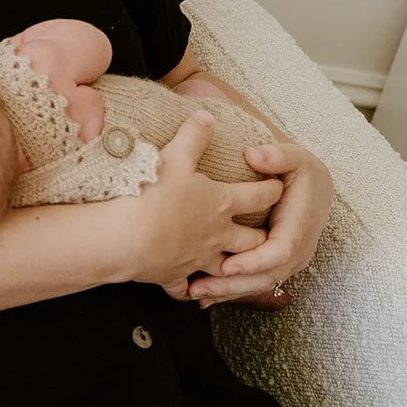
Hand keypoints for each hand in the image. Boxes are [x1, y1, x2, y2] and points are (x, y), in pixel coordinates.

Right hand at [119, 112, 283, 299]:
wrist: (126, 237)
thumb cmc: (153, 195)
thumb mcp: (174, 156)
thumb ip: (193, 136)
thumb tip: (206, 116)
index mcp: (221, 203)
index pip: (259, 196)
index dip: (271, 189)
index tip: (279, 185)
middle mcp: (217, 235)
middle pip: (252, 239)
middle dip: (263, 236)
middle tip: (267, 232)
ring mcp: (198, 258)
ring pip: (226, 267)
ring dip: (233, 267)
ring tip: (234, 265)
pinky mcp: (175, 275)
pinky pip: (187, 288)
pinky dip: (191, 290)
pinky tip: (191, 290)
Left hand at [188, 141, 333, 307]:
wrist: (316, 187)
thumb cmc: (300, 171)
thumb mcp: (294, 157)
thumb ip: (277, 155)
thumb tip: (254, 154)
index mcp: (299, 226)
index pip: (279, 251)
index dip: (253, 261)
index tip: (225, 265)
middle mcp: (296, 249)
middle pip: (265, 276)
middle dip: (232, 285)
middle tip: (198, 288)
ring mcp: (287, 261)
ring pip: (258, 283)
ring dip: (227, 291)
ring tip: (194, 295)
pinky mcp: (275, 264)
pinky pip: (254, 281)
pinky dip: (231, 289)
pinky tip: (204, 296)